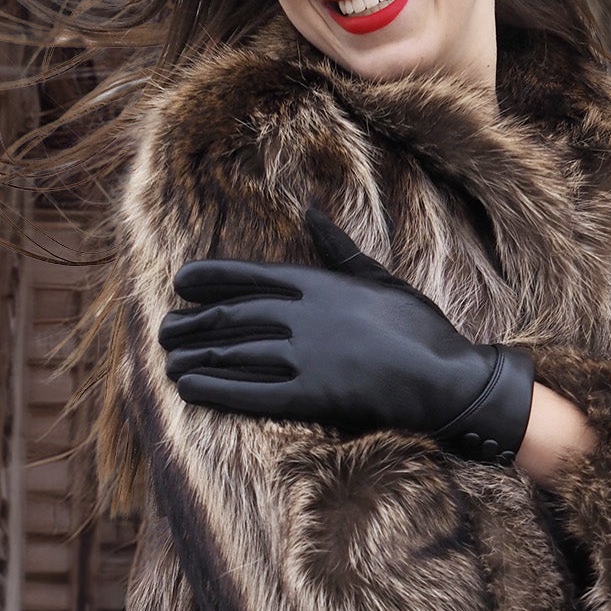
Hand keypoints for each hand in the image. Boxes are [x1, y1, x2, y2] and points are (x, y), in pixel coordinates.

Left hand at [157, 207, 535, 462]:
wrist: (446, 377)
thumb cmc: (418, 327)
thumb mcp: (378, 278)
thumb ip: (337, 250)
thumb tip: (312, 214)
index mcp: (319, 285)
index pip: (251, 278)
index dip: (211, 280)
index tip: (180, 282)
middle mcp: (305, 316)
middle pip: (234, 318)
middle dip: (194, 323)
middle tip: (165, 330)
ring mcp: (306, 356)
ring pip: (235, 353)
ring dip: (196, 355)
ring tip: (168, 359)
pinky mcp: (311, 396)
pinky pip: (251, 393)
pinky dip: (216, 389)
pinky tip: (188, 388)